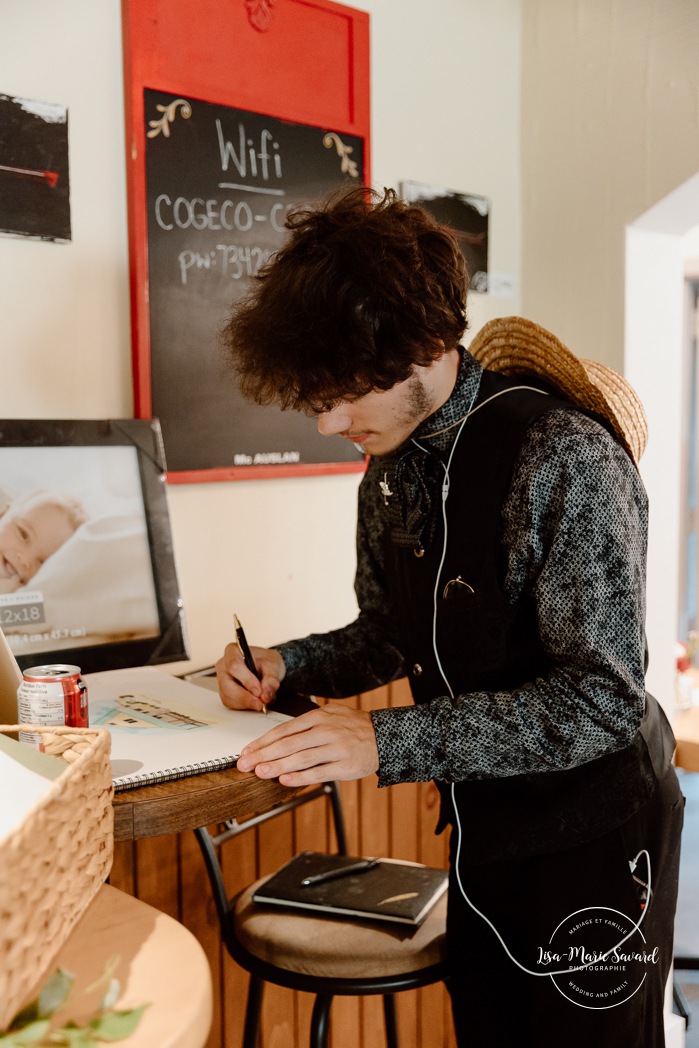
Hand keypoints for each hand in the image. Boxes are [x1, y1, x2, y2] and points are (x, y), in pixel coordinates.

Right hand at [216, 643, 285, 711]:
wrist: (266, 667)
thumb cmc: (266, 661)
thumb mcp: (273, 666)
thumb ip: (271, 680)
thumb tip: (265, 696)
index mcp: (233, 651)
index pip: (234, 666)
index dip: (247, 680)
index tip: (259, 691)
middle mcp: (223, 665)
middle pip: (227, 685)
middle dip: (245, 697)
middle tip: (260, 704)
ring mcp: (222, 680)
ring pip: (227, 697)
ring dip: (246, 703)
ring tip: (262, 701)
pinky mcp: (224, 692)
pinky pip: (230, 703)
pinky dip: (244, 706)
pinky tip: (255, 702)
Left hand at [236, 703, 378, 786]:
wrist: (384, 737)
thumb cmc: (352, 728)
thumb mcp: (329, 716)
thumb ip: (305, 726)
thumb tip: (276, 741)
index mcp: (319, 717)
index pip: (284, 730)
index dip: (263, 742)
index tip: (247, 751)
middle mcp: (326, 730)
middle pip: (288, 743)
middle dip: (263, 755)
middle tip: (245, 764)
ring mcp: (336, 748)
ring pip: (301, 758)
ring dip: (278, 766)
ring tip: (260, 773)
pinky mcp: (345, 766)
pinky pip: (319, 772)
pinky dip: (300, 777)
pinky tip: (285, 780)